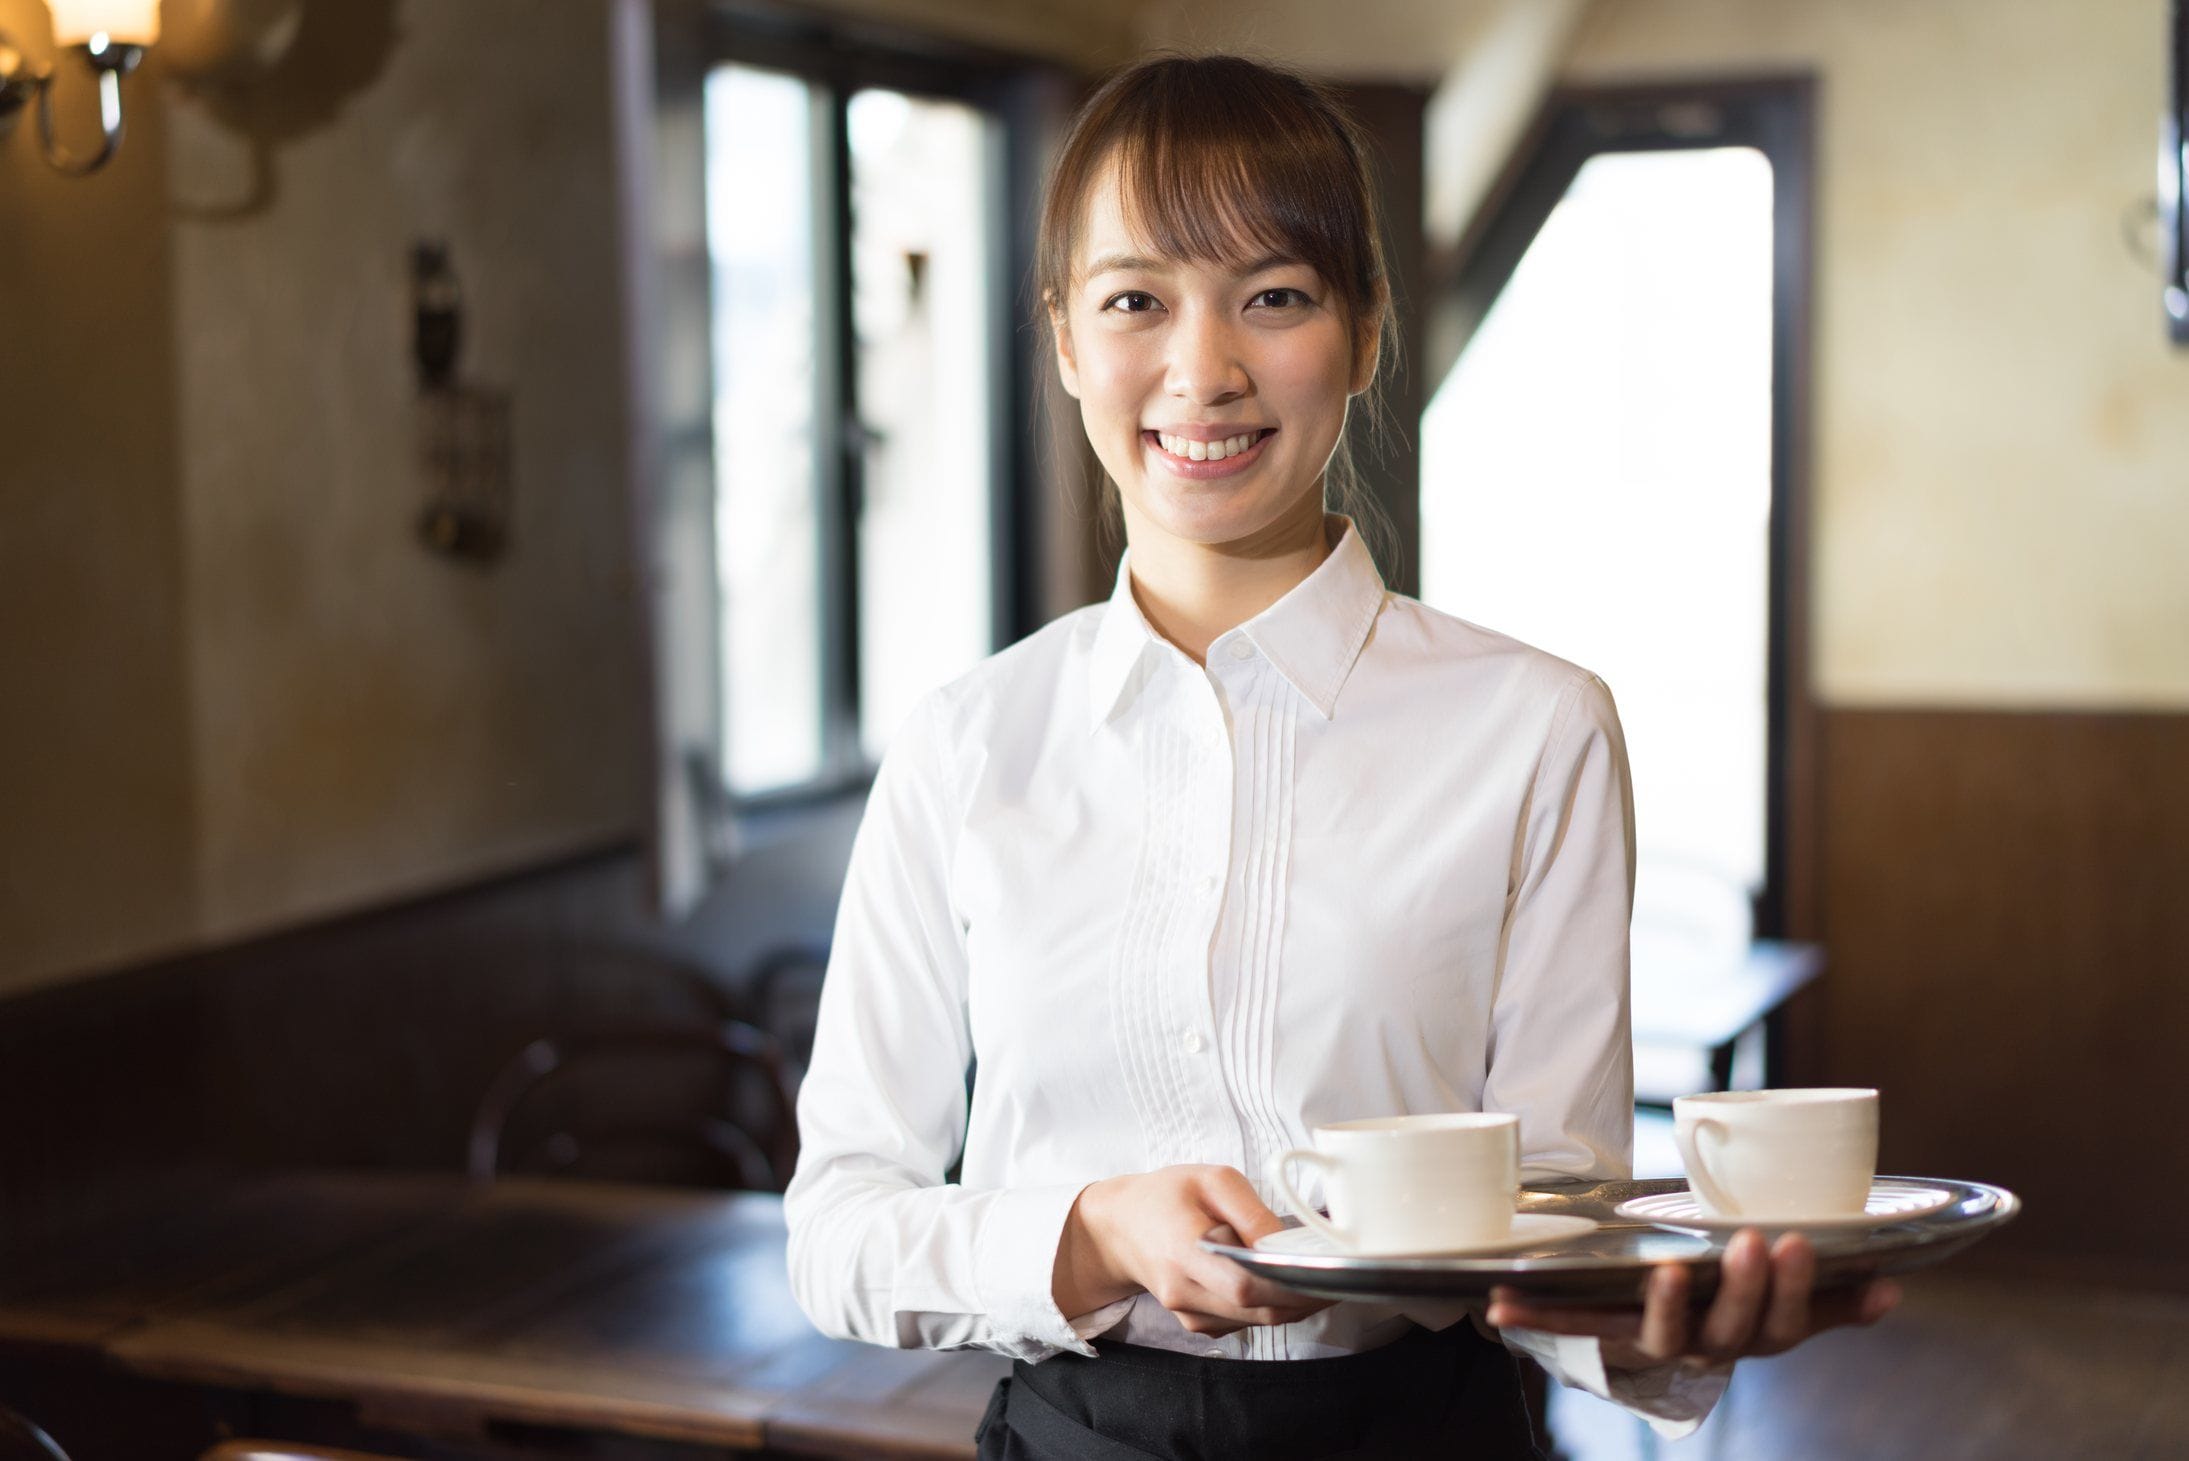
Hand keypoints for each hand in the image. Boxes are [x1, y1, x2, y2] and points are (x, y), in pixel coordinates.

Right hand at [1053, 1165, 1334, 1336]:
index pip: (1243, 1285)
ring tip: (1312, 1274)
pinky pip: (1246, 1322)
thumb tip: (1286, 1245)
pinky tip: (1277, 1281)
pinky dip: (1270, 1306)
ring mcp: (1189, 1314)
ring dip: (1291, 1304)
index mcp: (1184, 1252)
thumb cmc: (1166, 1196)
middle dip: (1305, 1297)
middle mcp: (1184, 1293)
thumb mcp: (1211, 1180)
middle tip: (1338, 1276)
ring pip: (1257, 1321)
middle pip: (1258, 1310)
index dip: (1290, 1286)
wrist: (1120, 1227)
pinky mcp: (1197, 1324)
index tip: (1326, 1275)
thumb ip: (1251, 1212)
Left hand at [1485, 1229, 1900, 1371]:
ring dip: (1665, 1305)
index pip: (1784, 1323)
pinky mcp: (1600, 1333)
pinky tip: (1498, 1307)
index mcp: (1752, 1337)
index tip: (1797, 1241)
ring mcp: (1651, 1343)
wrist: (1656, 1328)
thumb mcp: (1784, 1301)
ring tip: (1668, 1272)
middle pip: (1731, 1329)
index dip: (1794, 1289)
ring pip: (1662, 1336)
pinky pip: (1568, 1328)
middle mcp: (1705, 1348)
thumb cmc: (1730, 1303)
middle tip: (1754, 1240)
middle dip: (1745, 1287)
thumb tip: (1892, 1287)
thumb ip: (1833, 1297)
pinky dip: (1533, 1320)